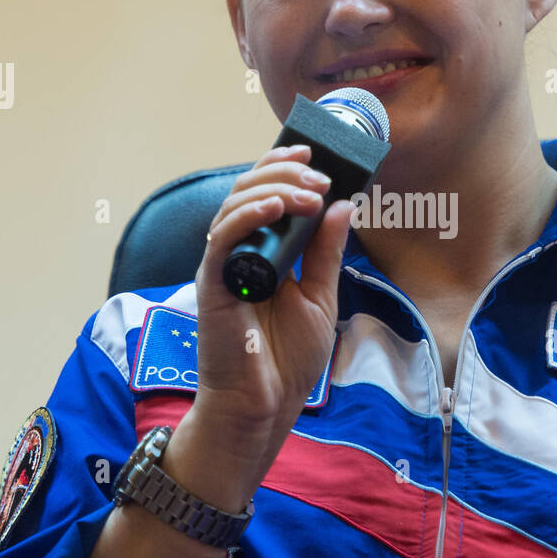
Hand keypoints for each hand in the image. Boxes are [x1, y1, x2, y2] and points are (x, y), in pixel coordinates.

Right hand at [170, 143, 353, 484]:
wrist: (264, 404)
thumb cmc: (287, 357)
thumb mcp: (320, 294)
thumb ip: (326, 250)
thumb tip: (343, 204)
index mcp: (265, 251)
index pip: (267, 193)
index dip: (284, 166)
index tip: (314, 153)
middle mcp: (241, 251)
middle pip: (250, 189)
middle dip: (286, 172)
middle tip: (320, 175)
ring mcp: (225, 264)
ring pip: (235, 204)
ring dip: (274, 188)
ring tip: (309, 192)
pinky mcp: (214, 281)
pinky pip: (223, 236)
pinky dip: (247, 215)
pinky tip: (275, 207)